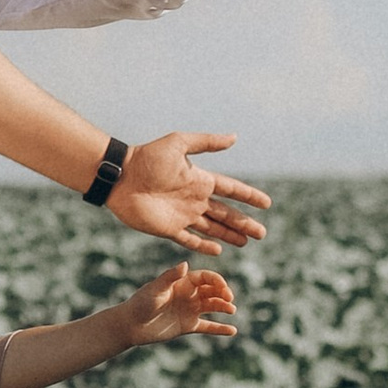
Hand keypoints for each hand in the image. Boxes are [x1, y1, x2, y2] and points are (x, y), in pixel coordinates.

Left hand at [111, 131, 268, 253]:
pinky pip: (190, 240)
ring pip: (212, 228)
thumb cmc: (147, 158)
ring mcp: (182, 215)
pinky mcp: (169, 229)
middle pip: (226, 214)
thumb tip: (235, 137)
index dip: (248, 196)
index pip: (231, 189)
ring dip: (230, 235)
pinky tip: (218, 250)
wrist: (120, 177)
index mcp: (199, 179)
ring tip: (247, 242)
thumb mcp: (179, 143)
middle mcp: (194, 198)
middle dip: (244, 223)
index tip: (266, 204)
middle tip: (262, 233)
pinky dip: (204, 246)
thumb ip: (207, 142)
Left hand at [117, 263, 236, 348]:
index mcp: (182, 282)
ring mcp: (189, 310)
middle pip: (212, 291)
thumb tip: (186, 264)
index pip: (205, 278)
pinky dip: (220, 329)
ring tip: (232, 310)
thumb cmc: (141, 303)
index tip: (224, 288)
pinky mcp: (188, 326)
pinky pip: (208, 327)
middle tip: (229, 300)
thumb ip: (170, 277)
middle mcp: (188, 294)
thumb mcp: (156, 289)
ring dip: (224, 307)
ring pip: (212, 307)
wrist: (131, 325)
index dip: (216, 281)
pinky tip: (232, 331)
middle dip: (223, 293)